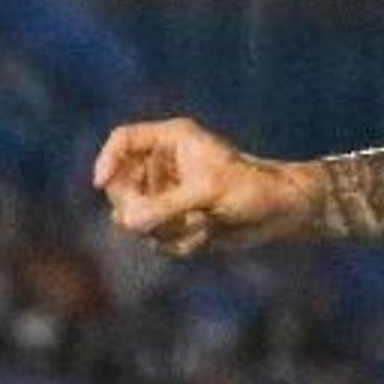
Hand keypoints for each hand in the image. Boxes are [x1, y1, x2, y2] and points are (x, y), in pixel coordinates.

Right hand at [91, 116, 263, 256]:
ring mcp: (166, 196)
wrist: (281, 214)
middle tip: (163, 219)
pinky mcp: (174, 223)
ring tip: (203, 223)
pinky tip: (208, 234)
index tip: (102, 184)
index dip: (107, 161)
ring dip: (167, 229)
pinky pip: (157, 240)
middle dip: (141, 209)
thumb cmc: (252, 188)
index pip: (123, 141)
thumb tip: (127, 222)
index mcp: (171, 141)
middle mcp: (163, 167)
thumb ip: (165, 206)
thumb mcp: (208, 192)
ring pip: (136, 220)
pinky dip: (180, 242)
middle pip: (120, 187)